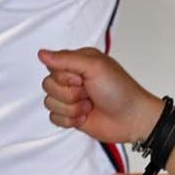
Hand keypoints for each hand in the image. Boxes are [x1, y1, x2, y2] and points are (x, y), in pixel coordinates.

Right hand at [39, 47, 163, 145]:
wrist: (132, 119)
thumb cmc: (120, 90)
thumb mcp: (94, 67)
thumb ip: (66, 59)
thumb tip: (42, 53)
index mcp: (78, 63)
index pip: (52, 66)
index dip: (64, 77)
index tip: (81, 80)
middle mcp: (73, 79)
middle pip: (48, 85)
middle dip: (69, 94)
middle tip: (88, 93)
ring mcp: (71, 98)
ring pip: (50, 103)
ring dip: (72, 108)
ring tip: (90, 106)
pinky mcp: (71, 115)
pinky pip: (54, 118)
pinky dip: (70, 120)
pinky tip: (85, 116)